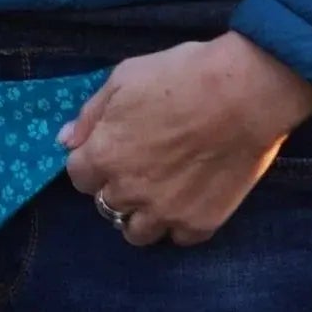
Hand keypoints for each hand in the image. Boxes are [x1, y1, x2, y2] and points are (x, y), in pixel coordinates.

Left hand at [60, 32, 311, 246]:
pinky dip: (181, 222)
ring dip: (143, 214)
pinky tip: (192, 198)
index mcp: (104, 155)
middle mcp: (128, 192)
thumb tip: (66, 140)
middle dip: (118, 186)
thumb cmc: (182, 74)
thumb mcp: (126, 77)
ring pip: (137, 233)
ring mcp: (164, 213)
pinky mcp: (200, 223)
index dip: (93, 161)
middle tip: (143, 164)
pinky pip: (179, 237)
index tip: (113, 148)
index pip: (78, 177)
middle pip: (106, 205)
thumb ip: (91, 113)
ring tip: (163, 191)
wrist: (246, 91)